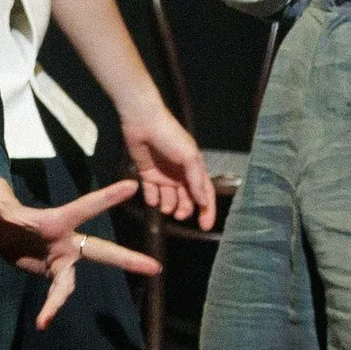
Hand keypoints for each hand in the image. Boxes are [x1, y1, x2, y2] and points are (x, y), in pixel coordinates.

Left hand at [0, 174, 160, 329]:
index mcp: (57, 221)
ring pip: (71, 282)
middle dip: (127, 259)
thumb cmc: (1, 212)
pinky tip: (41, 322)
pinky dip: (48, 307)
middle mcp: (66, 241)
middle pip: (101, 251)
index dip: (108, 198)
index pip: (86, 207)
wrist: (0, 229)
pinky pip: (56, 292)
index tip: (133, 186)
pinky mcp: (51, 272)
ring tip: (45, 319)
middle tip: (155, 268)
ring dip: (60, 300)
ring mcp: (61, 258)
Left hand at [119, 98, 216, 230]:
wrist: (143, 122)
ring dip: (169, 206)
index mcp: (195, 169)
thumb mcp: (188, 156)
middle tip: (179, 216)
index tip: (205, 227)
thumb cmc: (170, 136)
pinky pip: (151, 192)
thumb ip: (196, 180)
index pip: (205, 194)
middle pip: (187, 199)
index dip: (207, 210)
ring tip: (166, 207)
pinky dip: (152, 199)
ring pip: (170, 199)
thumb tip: (204, 202)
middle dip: (185, 210)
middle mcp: (181, 174)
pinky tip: (153, 199)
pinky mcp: (147, 174)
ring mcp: (164, 175)